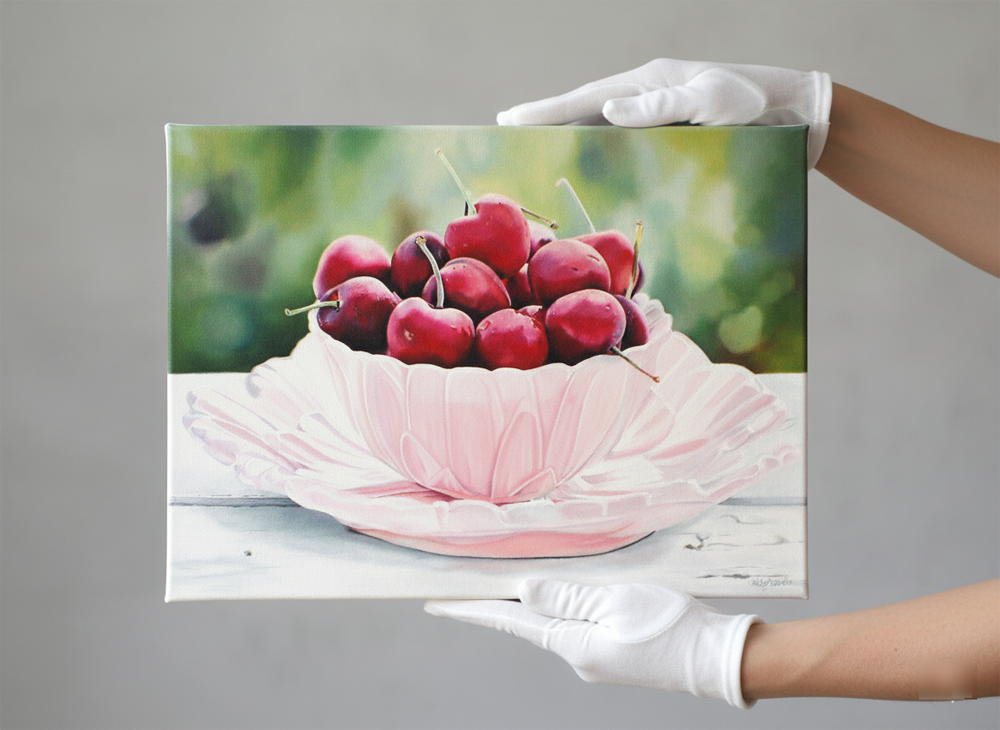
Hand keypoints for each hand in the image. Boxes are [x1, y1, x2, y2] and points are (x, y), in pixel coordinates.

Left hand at [425, 579, 760, 707]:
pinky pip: (578, 623)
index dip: (473, 608)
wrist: (718, 658)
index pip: (510, 621)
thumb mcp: (616, 602)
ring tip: (512, 575)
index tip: (439, 602)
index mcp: (573, 645)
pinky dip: (563, 605)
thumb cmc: (672, 627)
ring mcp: (597, 657)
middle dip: (499, 599)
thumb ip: (567, 596)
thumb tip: (522, 590)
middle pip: (528, 621)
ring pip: (555, 620)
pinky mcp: (614, 651)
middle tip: (469, 578)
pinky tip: (565, 590)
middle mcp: (578, 656)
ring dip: (534, 600)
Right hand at [497, 58, 831, 168]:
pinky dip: (601, 148)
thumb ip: (661, 105)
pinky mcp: (672, 133)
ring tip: (535, 142)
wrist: (796, 115)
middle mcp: (648, 95)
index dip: (547, 109)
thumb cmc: (755, 105)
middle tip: (506, 124)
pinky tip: (588, 160)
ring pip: (604, 124)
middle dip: (548, 117)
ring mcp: (658, 114)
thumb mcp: (711, 101)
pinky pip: (627, 142)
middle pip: (587, 107)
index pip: (587, 97)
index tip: (509, 118)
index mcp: (649, 81)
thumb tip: (608, 111)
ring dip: (570, 132)